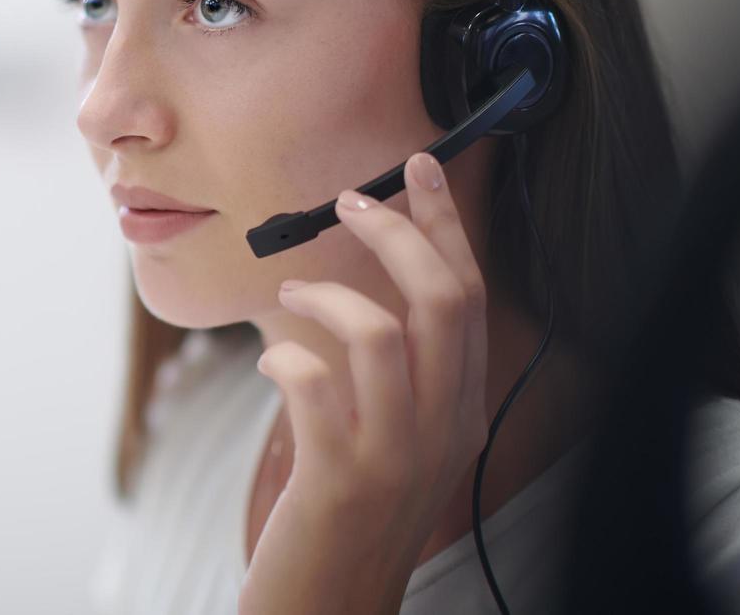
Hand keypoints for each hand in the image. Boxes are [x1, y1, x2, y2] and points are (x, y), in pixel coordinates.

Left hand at [237, 151, 489, 614]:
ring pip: (384, 333)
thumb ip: (396, 377)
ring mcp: (397, 455)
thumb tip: (358, 293)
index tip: (419, 168)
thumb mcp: (394, 440)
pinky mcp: (340, 478)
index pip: (470, 296)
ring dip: (330, 294)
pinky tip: (270, 362)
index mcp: (462, 411)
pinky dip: (285, 356)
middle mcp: (445, 429)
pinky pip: (315, 383)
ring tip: (291, 289)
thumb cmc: (348, 513)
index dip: (445, 225)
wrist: (331, 604)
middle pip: (445, 299)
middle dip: (399, 232)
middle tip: (351, 198)